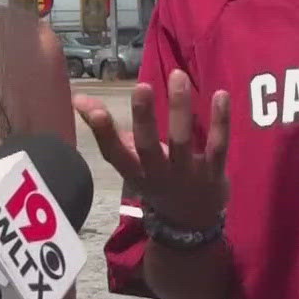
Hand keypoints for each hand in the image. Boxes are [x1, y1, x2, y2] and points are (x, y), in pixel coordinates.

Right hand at [73, 69, 228, 229]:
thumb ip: (106, 129)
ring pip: (182, 141)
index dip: (103, 133)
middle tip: (142, 86)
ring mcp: (187, 176)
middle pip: (148, 147)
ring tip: (178, 75)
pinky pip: (217, 146)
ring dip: (180, 109)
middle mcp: (157, 175)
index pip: (113, 154)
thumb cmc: (156, 179)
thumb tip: (78, 98)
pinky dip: (220, 121)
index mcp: (134, 172)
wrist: (192, 223)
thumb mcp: (130, 161)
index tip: (94, 109)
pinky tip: (221, 94)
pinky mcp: (214, 173)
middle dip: (144, 118)